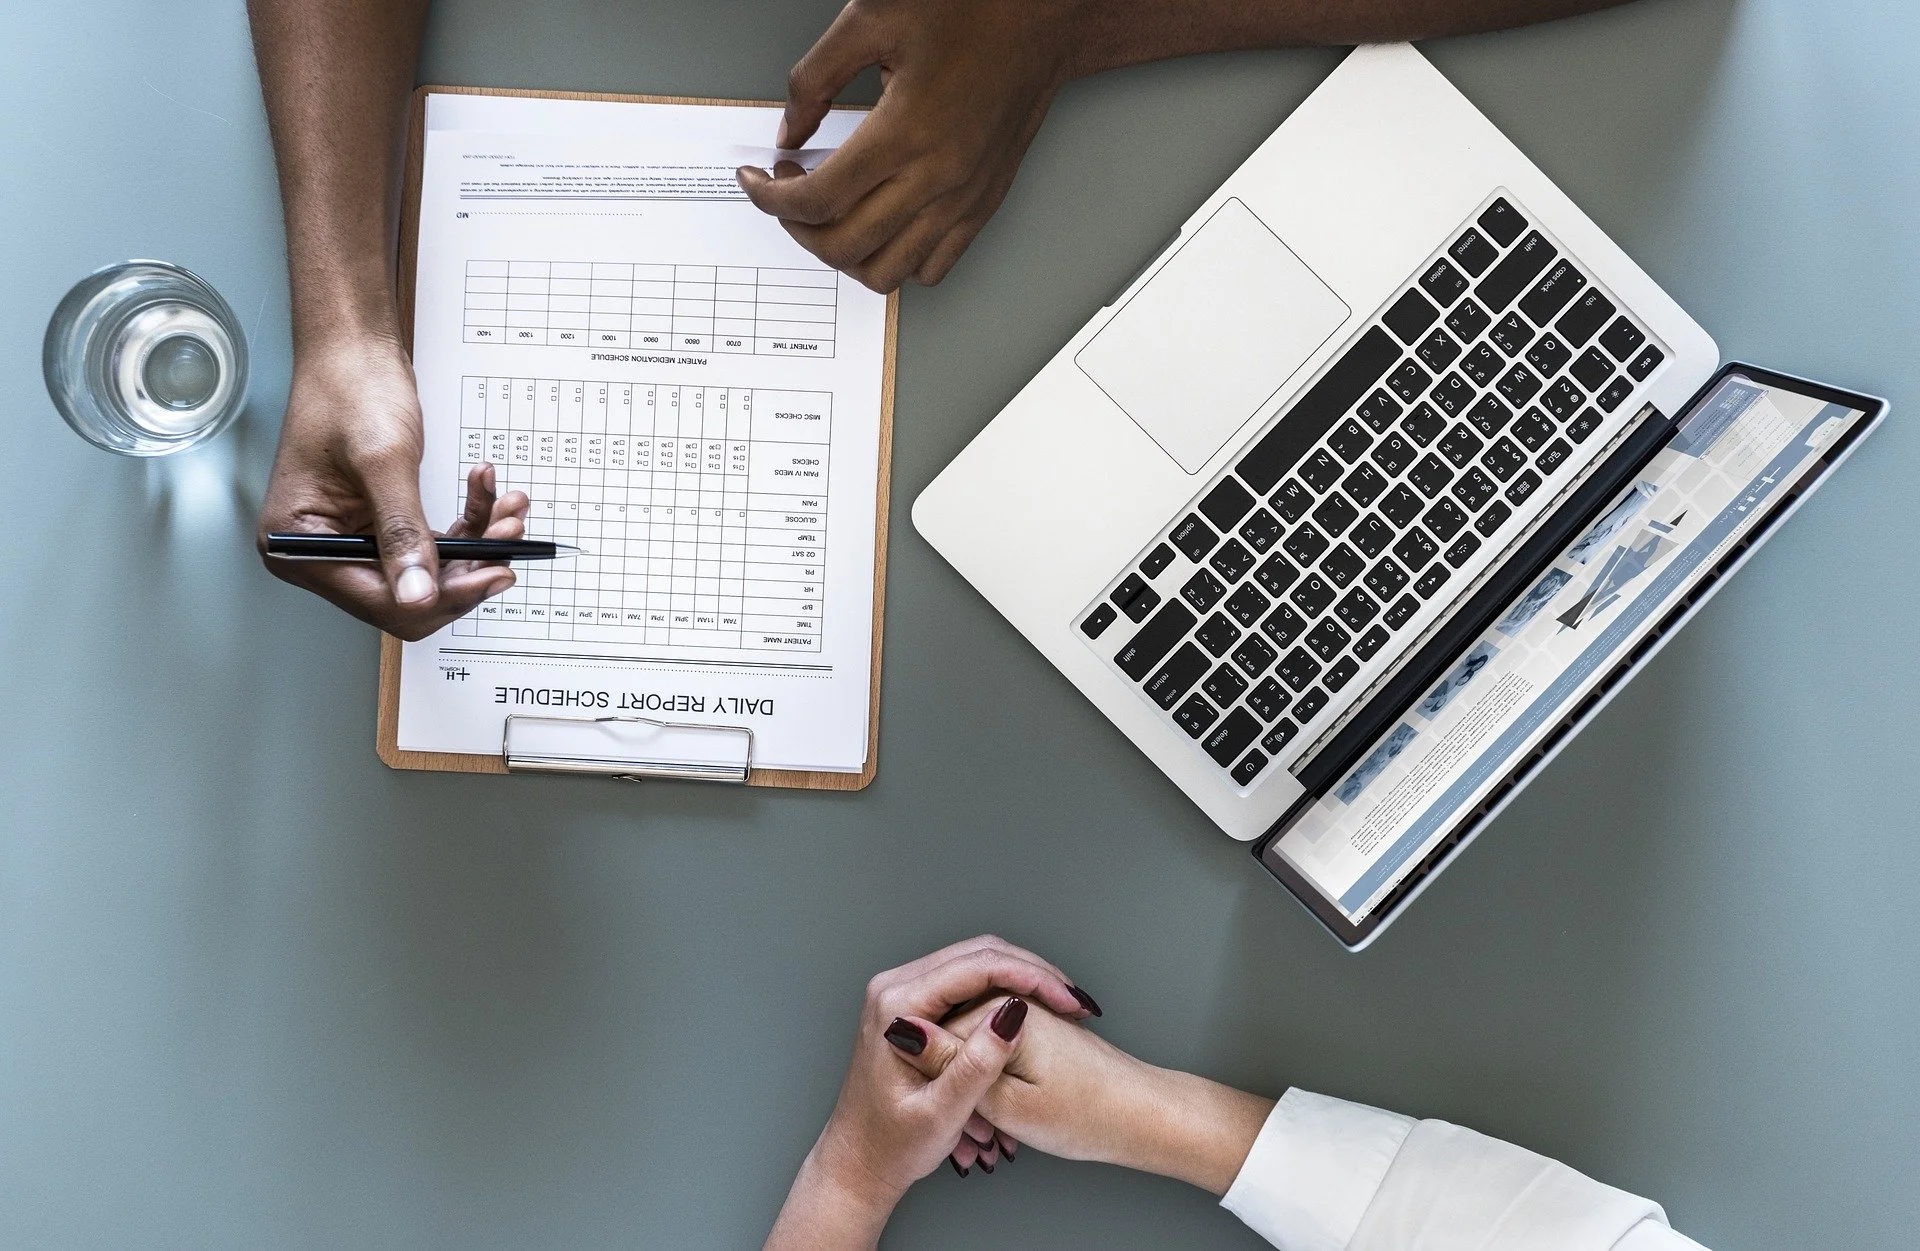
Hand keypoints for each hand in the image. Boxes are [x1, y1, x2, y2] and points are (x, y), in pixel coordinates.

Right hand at [256, 334, 527, 638]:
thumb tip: (419, 597)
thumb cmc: (350, 389)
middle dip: (466, 567)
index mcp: (297, 545)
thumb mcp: (384, 462)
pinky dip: (467, 521)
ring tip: (508, 509)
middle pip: (409, 594)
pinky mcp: (380, 522)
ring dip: (477, 542)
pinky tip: (489, 494)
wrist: (354, 349)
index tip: (493, 574)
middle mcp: (321, 550)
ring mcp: (352, 537)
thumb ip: (402, 533)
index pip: (379, 602)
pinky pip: (432, 540)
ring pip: (430, 568)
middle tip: (508, 539)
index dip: (441, 595)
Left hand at [737, 0, 1073, 291]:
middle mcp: (937, 178)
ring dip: (843, 254)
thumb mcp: (870, 18)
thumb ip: (815, 79)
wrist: (1042, 18)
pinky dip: (896, 262)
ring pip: (887, 272)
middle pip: (844, 246)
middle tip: (787, 194)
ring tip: (828, 217)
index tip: (756, 181)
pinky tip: (878, 227)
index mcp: (904, 132)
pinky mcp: (983, 205)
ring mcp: (963, 200)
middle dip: (797, 229)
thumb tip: (789, 130)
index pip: (816, 200)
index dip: (770, 198)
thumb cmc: (971, 8)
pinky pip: (933, 268)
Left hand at [765, 936, 1099, 1247]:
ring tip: (1063, 1005)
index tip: (1069, 1001)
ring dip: (1022, 978)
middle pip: (978, 954)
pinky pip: (967, 981)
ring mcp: (903, 993)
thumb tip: (1013, 1013)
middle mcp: (894, 988)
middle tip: (1074, 1001)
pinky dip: (1005, 990)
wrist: (859, 1162)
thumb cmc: (892, 1146)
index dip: (1030, 978)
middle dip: (1033, 972)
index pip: (976, 968)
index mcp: (896, 1006)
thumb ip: (976, 1064)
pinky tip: (1035, 1011)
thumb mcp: (941, 1114)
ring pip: (976, 962)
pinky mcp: (914, 1005)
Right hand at [929, 1000, 1274, 1194]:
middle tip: (969, 1130)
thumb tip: (904, 1031)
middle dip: (951, 1080)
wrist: (1142, 1116)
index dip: (931, 1077)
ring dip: (971, 1086)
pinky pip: (993, 1051)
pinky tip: (1001, 1117)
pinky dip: (991, 1084)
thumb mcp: (1006, 1103)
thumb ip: (952, 1066)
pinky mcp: (1034, 1027)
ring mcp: (1024, 1013)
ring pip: (971, 1046)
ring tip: (987, 1132)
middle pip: (949, 1033)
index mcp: (999, 1010)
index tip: (944, 1114)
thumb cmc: (1087, 1115)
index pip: (931, 1031)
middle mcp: (1011, 1001)